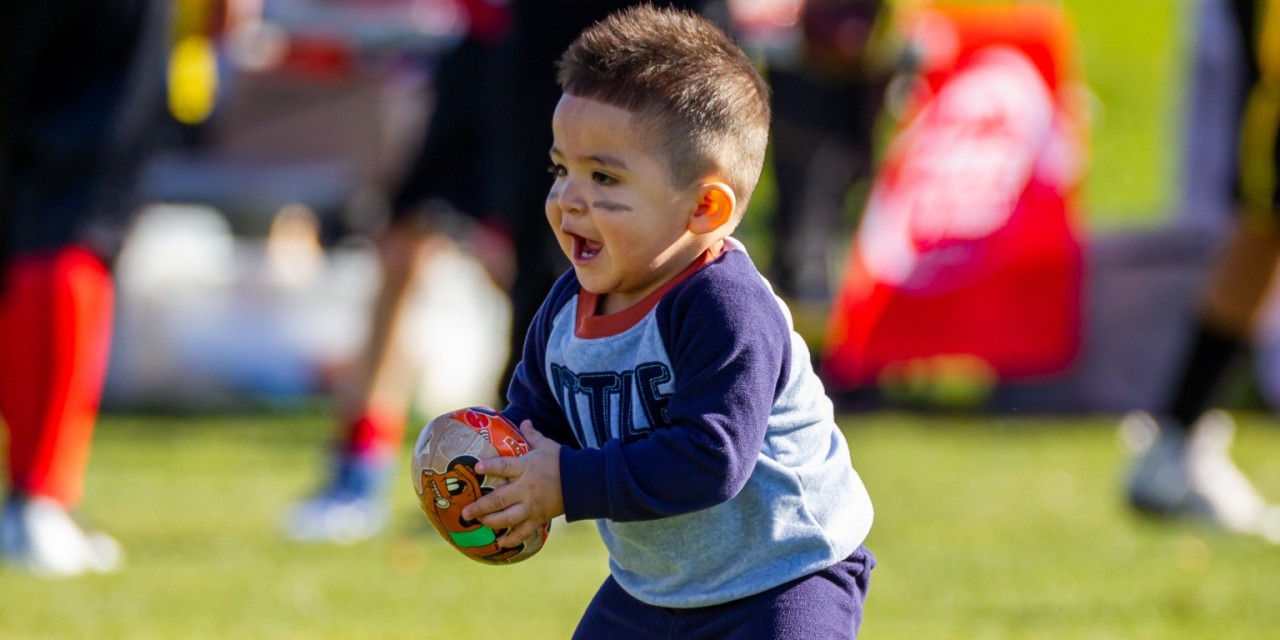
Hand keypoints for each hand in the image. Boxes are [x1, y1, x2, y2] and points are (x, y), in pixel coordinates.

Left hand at [460, 421, 563, 547]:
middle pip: (499, 499)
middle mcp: (525, 488)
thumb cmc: (561, 461)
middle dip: (479, 507)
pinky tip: (500, 544)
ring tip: (478, 523)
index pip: (504, 467)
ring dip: (490, 522)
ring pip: (507, 518)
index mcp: (526, 468)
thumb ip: (532, 435)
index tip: (476, 467)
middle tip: (465, 512)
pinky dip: (511, 539)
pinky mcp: (538, 517)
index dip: (490, 467)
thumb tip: (524, 421)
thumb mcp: (546, 445)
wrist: (582, 481)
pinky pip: (523, 532)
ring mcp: (531, 505)